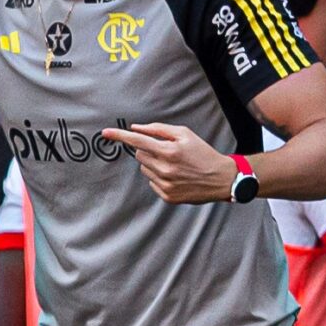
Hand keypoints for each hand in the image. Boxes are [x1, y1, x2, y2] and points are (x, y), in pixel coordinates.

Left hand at [102, 122, 234, 203]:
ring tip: (173, 164)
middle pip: (139, 155)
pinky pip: (151, 182)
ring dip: (153, 164)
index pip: (137, 141)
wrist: (221, 178)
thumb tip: (136, 129)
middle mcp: (165, 169)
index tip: (104, 133)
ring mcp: (165, 184)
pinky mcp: (167, 196)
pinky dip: (159, 177)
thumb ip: (159, 129)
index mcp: (169, 151)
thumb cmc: (202, 153)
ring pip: (144, 169)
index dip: (119, 136)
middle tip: (166, 151)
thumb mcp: (185, 134)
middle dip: (147, 150)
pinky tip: (175, 176)